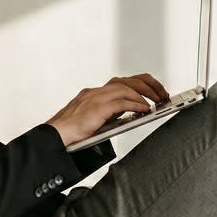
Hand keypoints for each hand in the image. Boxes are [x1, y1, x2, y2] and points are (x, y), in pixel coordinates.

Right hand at [44, 73, 170, 146]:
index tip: (155, 91)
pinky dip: (136, 104)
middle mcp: (96, 92)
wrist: (55, 137)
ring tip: (156, 102)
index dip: (142, 84)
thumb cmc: (71, 132)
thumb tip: (131, 111)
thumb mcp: (95, 119)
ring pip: (126, 87)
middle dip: (149, 85)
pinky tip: (144, 109)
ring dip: (145, 93)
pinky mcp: (96, 109)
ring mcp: (95, 99)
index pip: (123, 81)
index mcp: (95, 94)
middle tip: (162, 94)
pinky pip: (121, 102)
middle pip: (128, 79)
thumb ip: (110, 112)